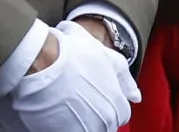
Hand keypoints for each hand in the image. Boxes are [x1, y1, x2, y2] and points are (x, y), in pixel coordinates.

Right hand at [0, 20, 137, 131]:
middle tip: (78, 99)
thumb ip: (125, 79)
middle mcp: (103, 121)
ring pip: (85, 130)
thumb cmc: (74, 54)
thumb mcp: (108, 58)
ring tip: (64, 105)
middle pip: (104, 125)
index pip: (122, 115)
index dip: (109, 103)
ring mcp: (83, 129)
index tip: (96, 96)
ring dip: (77, 121)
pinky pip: (65, 131)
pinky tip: (53, 111)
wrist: (42, 60)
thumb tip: (136, 96)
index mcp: (116, 105)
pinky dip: (60, 125)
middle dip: (94, 114)